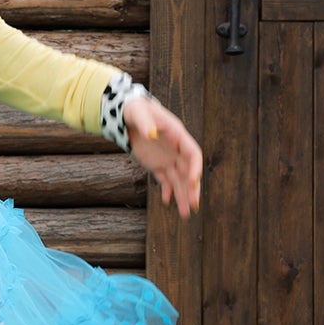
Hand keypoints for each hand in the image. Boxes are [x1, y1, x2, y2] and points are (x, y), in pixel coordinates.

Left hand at [125, 96, 201, 219]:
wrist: (127, 114)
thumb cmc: (135, 109)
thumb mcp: (138, 112)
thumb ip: (145, 122)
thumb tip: (150, 133)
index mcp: (177, 135)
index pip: (193, 154)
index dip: (196, 168)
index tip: (194, 182)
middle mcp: (176, 149)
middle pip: (188, 171)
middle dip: (191, 189)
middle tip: (194, 206)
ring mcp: (167, 157)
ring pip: (178, 180)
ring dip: (182, 196)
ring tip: (185, 214)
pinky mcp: (157, 164)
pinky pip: (165, 180)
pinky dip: (167, 191)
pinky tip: (167, 202)